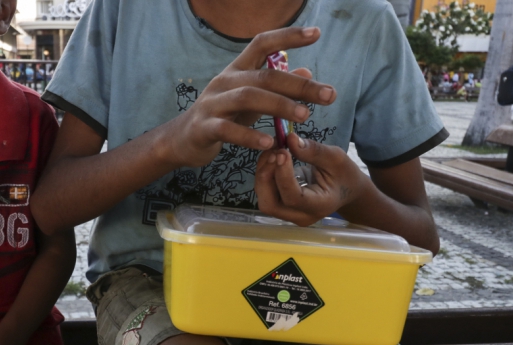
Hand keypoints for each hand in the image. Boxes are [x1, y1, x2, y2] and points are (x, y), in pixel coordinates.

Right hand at [160, 26, 336, 168]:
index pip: (262, 43)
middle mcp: (225, 81)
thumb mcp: (251, 100)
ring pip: (248, 97)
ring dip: (279, 105)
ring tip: (304, 116)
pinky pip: (227, 129)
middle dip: (299, 85)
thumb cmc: (223, 117)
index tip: (316, 33)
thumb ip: (277, 87)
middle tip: (329, 95)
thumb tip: (308, 70)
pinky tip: (268, 142)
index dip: (288, 36)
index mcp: (237, 70)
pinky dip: (249, 136)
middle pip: (265, 76)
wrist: (183, 140)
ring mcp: (213, 104)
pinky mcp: (204, 127)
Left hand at [255, 133, 369, 225]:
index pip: (293, 197)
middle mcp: (302, 216)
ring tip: (273, 152)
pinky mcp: (283, 208)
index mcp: (319, 206)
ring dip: (263, 175)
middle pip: (270, 204)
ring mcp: (290, 215)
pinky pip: (266, 194)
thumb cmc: (344, 174)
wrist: (347, 189)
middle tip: (274, 152)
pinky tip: (272, 158)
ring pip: (264, 200)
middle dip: (266, 177)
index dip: (283, 175)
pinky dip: (265, 176)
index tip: (281, 152)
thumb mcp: (336, 158)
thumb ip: (313, 151)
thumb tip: (290, 138)